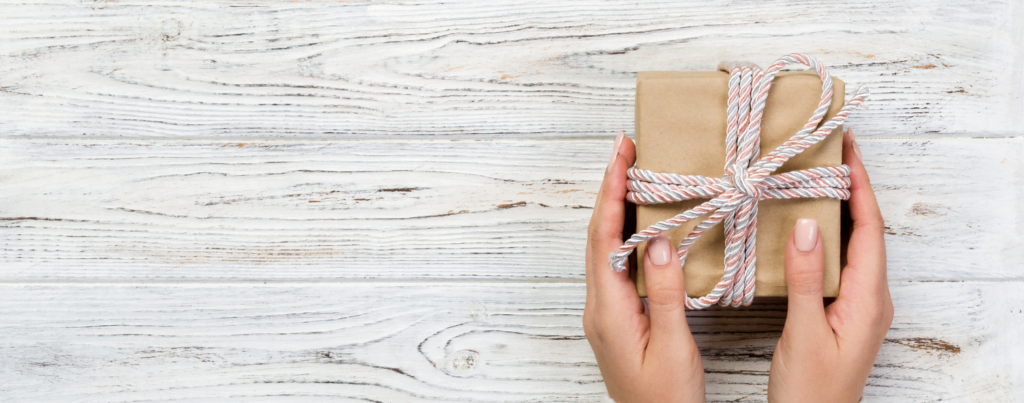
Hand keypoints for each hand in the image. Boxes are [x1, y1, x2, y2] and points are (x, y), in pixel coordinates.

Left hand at [583, 132, 705, 402]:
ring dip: (615, 210)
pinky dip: (624, 235)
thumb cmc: (665, 399)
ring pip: (604, 248)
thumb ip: (665, 294)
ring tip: (633, 175)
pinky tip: (641, 225)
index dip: (611, 192)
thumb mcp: (673, 346)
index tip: (621, 155)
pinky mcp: (616, 319)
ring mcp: (605, 313)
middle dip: (610, 190)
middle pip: (598, 236)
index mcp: (608, 310)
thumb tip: (660, 242)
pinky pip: (614, 264)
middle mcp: (599, 307)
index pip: (604, 238)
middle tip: (627, 150)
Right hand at [768, 128, 893, 401]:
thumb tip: (805, 226)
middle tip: (830, 153)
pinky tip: (804, 229)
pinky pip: (840, 262)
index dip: (859, 186)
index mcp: (868, 299)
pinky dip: (826, 235)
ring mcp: (858, 306)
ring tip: (817, 178)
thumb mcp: (803, 333)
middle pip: (866, 231)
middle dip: (852, 188)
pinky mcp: (842, 313)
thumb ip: (806, 279)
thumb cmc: (812, 390)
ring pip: (853, 245)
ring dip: (840, 210)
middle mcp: (870, 298)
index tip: (846, 150)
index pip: (869, 230)